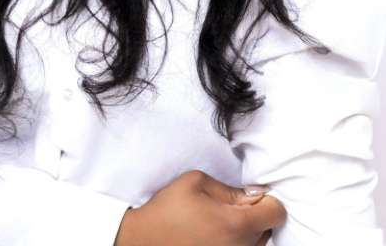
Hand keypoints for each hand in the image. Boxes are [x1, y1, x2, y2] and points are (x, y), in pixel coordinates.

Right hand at [114, 170, 286, 245]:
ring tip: (221, 221)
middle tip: (231, 206)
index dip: (268, 200)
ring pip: (257, 244)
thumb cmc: (169, 208)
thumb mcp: (196, 182)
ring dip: (247, 231)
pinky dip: (236, 242)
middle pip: (268, 230)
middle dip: (256, 215)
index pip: (276, 213)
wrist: (145, 240)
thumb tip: (253, 197)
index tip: (251, 196)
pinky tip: (216, 234)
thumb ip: (230, 189)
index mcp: (236, 225)